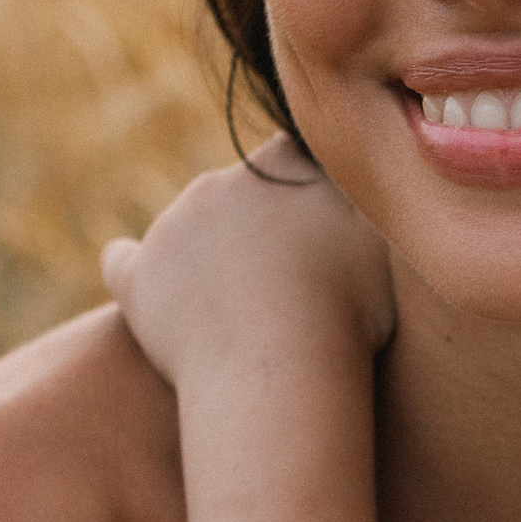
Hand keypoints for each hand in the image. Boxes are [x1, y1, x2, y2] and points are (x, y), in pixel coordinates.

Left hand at [100, 144, 395, 392]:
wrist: (279, 366)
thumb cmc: (350, 311)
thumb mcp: (390, 247)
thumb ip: (382, 207)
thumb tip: (394, 179)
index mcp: (281, 166)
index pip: (297, 155)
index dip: (312, 187)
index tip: (325, 221)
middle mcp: (221, 182)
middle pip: (242, 190)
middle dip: (260, 218)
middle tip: (288, 269)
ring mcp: (173, 229)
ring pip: (189, 227)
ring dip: (211, 252)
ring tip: (238, 303)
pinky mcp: (140, 280)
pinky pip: (126, 263)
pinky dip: (129, 267)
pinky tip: (130, 270)